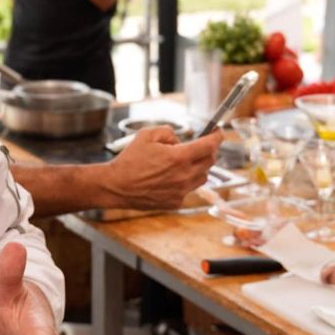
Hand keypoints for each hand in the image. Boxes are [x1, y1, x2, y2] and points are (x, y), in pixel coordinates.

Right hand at [106, 127, 223, 210]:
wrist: (116, 186)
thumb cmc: (129, 160)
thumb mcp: (147, 134)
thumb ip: (169, 132)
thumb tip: (180, 140)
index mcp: (179, 157)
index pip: (209, 146)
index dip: (217, 137)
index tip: (218, 132)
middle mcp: (184, 176)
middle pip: (210, 161)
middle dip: (209, 150)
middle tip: (202, 144)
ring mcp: (181, 191)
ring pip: (202, 177)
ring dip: (198, 167)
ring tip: (183, 162)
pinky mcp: (175, 202)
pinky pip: (189, 189)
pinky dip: (185, 181)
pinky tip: (171, 177)